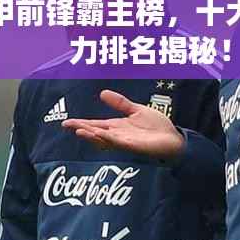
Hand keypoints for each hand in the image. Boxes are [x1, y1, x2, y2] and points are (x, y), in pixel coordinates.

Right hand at [62, 89, 184, 159]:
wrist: (173, 138)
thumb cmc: (156, 126)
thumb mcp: (136, 110)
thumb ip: (120, 103)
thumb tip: (102, 93)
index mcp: (117, 126)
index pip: (96, 125)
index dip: (81, 123)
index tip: (66, 122)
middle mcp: (118, 135)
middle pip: (96, 132)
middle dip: (82, 129)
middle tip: (67, 125)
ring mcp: (125, 141)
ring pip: (104, 139)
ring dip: (91, 135)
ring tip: (79, 130)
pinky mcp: (134, 146)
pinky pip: (119, 143)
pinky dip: (109, 139)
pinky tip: (100, 134)